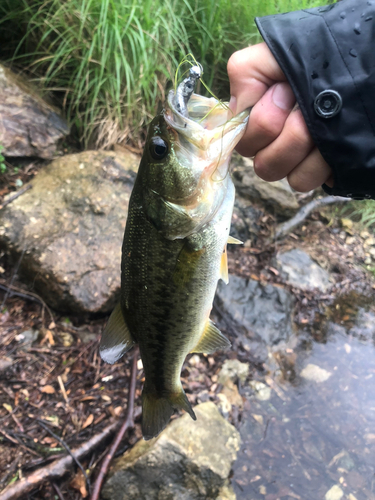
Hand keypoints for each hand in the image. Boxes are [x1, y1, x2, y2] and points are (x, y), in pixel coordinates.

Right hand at [227, 43, 332, 191]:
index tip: (286, 92)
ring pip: (277, 172)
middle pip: (260, 162)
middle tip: (307, 108)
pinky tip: (331, 143)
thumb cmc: (320, 59)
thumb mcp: (277, 54)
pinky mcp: (313, 173)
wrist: (362, 70)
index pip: (242, 140)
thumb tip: (238, 110)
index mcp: (257, 118)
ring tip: (323, 124)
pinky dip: (317, 163)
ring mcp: (291, 161)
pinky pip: (301, 181)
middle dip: (289, 131)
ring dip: (302, 144)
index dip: (264, 118)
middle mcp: (270, 143)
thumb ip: (246, 73)